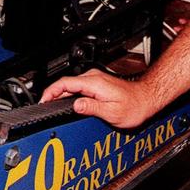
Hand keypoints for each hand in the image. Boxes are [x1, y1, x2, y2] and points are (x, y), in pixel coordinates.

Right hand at [40, 68, 154, 128]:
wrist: (146, 99)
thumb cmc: (134, 106)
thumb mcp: (112, 112)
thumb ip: (91, 108)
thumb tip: (75, 106)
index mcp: (94, 83)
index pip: (65, 83)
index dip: (51, 91)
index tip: (43, 100)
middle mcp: (93, 78)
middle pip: (66, 83)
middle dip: (53, 93)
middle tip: (45, 105)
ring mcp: (95, 79)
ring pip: (72, 84)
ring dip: (61, 93)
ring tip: (53, 104)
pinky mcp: (97, 83)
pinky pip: (78, 86)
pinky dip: (69, 93)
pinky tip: (68, 101)